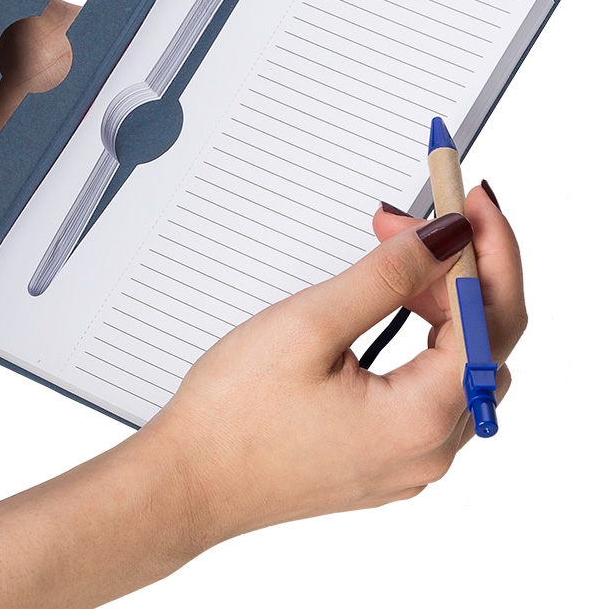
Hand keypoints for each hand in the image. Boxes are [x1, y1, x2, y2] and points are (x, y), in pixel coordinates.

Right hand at [140, 183, 523, 550]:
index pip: (491, 317)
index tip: (466, 198)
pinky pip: (429, 391)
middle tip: (403, 224)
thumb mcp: (311, 326)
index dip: (486, 246)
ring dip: (440, 304)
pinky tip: (388, 313)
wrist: (188, 481)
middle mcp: (430, 449)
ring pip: (458, 365)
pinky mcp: (383, 459)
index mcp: (422, 419)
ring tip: (392, 260)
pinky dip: (421, 341)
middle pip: (481, 340)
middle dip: (453, 269)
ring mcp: (407, 461)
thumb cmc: (233, 417)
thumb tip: (448, 239)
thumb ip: (388, 277)